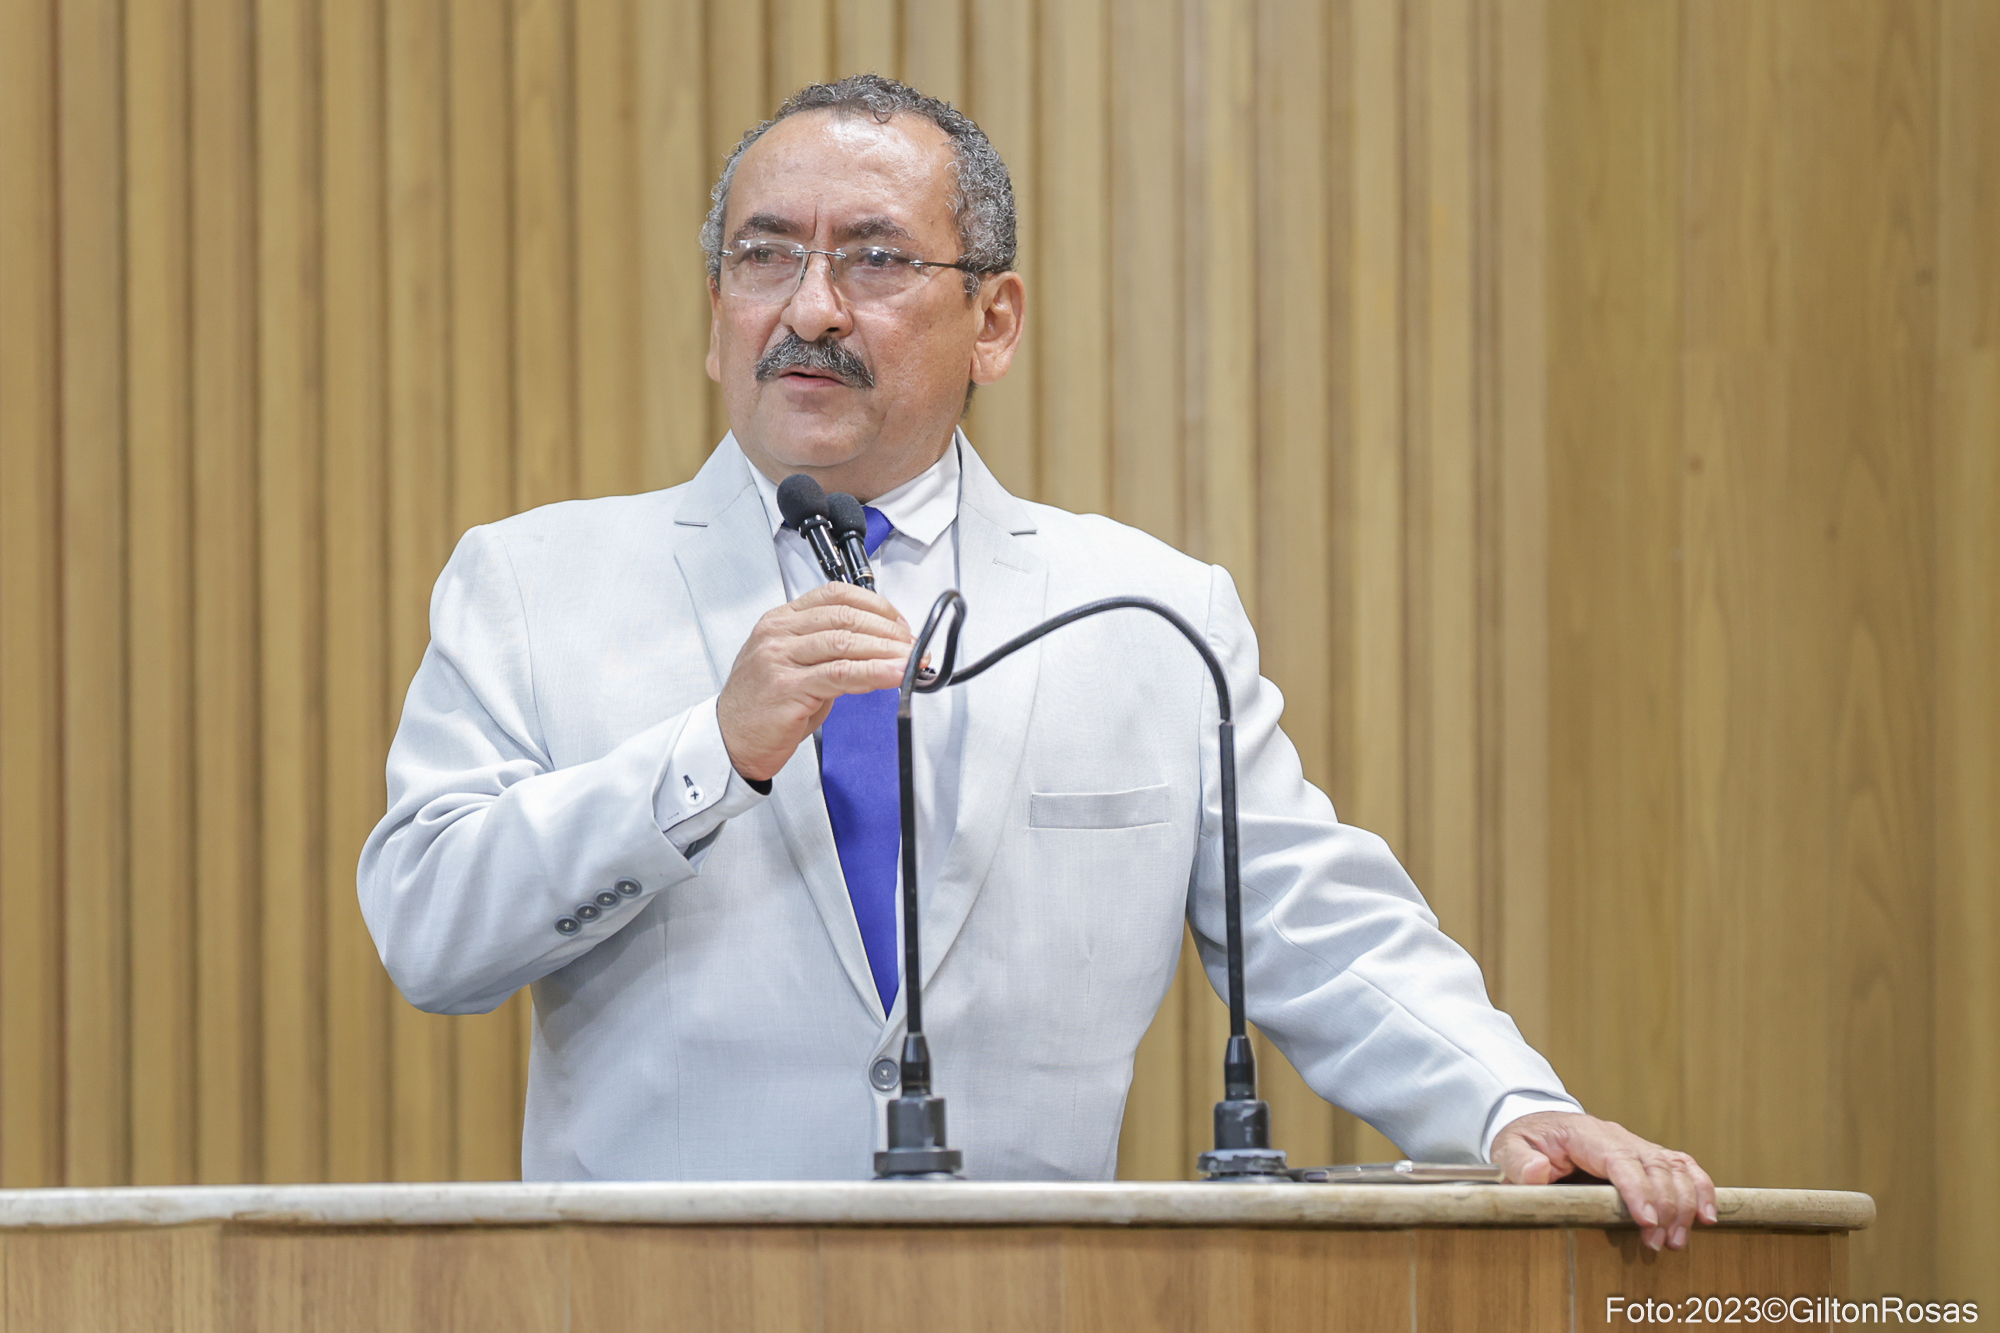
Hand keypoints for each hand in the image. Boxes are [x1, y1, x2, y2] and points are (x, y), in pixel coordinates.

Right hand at [717, 583, 913, 781]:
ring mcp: (780, 658)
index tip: (897, 622)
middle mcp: (778, 634)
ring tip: (910, 660)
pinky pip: (840, 674)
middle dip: (887, 629)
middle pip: (845, 616)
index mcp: (780, 621)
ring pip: (845, 642)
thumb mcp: (795, 666)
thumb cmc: (761, 705)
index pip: (835, 594)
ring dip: (886, 650)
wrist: (731, 740)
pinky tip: (892, 675)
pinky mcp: (788, 687)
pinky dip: (873, 673)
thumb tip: (878, 651)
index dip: (875, 605)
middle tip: (912, 645)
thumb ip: (830, 654)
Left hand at [1491, 1112, 1716, 1251]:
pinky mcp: (1648, 1157)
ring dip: (1684, 1204)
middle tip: (1659, 1243)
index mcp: (1586, 1135)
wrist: (1538, 1126)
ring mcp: (1637, 1146)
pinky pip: (1682, 1166)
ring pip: (1673, 1168)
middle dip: (1664, 1206)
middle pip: (1654, 1166)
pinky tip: (1708, 1215)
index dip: (1638, 1189)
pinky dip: (1700, 1187)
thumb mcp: (1508, 1147)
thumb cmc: (1525, 1141)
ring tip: (1677, 1240)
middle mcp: (1618, 1137)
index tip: (1646, 1221)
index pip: (1620, 1159)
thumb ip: (1518, 1161)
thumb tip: (1537, 1172)